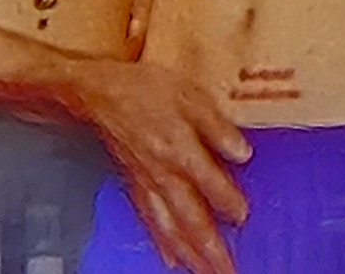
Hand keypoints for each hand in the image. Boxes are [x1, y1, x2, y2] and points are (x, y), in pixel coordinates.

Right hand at [65, 55, 252, 273]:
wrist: (100, 93)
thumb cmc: (145, 89)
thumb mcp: (190, 96)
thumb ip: (218, 127)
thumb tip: (243, 151)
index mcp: (181, 150)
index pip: (211, 185)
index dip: (229, 203)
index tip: (244, 217)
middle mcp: (164, 175)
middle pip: (191, 220)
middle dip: (211, 250)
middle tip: (228, 271)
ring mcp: (148, 184)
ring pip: (171, 229)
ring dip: (190, 256)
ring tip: (206, 273)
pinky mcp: (135, 186)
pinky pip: (150, 222)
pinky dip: (162, 245)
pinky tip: (170, 260)